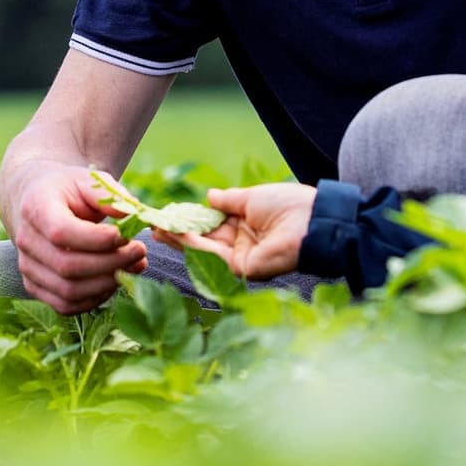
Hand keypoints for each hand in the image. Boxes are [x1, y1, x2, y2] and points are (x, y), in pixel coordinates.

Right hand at [0, 161, 147, 313]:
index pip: (62, 233)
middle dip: (111, 263)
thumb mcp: (87, 180)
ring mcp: (28, 267)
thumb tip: (135, 217)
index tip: (127, 235)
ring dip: (107, 283)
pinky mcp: (35, 287)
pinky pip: (66, 305)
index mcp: (35, 208)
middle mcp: (26, 241)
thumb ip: (110, 196)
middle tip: (139, 251)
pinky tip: (114, 280)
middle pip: (68, 266)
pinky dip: (95, 298)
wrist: (39, 202)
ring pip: (69, 291)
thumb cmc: (68, 190)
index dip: (98, 240)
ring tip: (133, 266)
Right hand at [155, 183, 315, 280]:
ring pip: (203, 249)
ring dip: (179, 240)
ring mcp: (241, 257)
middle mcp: (241, 243)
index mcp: (246, 224)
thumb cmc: (288, 204)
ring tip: (157, 229)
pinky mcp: (241, 268)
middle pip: (203, 239)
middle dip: (178, 233)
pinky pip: (212, 255)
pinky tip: (176, 234)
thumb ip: (228, 200)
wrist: (311, 221)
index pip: (212, 223)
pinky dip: (193, 245)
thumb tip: (208, 197)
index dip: (190, 219)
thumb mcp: (251, 197)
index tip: (169, 214)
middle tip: (154, 225)